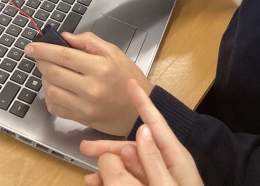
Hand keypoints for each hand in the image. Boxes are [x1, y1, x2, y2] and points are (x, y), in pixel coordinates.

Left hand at [24, 32, 152, 135]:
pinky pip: (55, 107)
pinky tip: (56, 87)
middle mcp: (91, 88)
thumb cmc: (128, 79)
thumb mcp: (114, 53)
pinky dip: (49, 95)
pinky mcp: (80, 119)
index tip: (31, 46)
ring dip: (44, 78)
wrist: (138, 111)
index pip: (63, 56)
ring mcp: (84, 106)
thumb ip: (89, 42)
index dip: (43, 49)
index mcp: (100, 67)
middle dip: (40, 61)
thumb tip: (66, 37)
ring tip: (51, 70)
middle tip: (39, 55)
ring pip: (50, 90)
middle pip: (53, 72)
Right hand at [80, 80, 202, 185]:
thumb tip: (141, 132)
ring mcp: (158, 180)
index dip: (142, 102)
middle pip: (134, 147)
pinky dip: (113, 181)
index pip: (155, 123)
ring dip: (107, 167)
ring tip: (87, 176)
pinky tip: (98, 185)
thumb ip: (152, 161)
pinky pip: (129, 180)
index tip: (130, 83)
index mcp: (174, 158)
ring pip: (128, 165)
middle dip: (110, 147)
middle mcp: (166, 165)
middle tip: (85, 148)